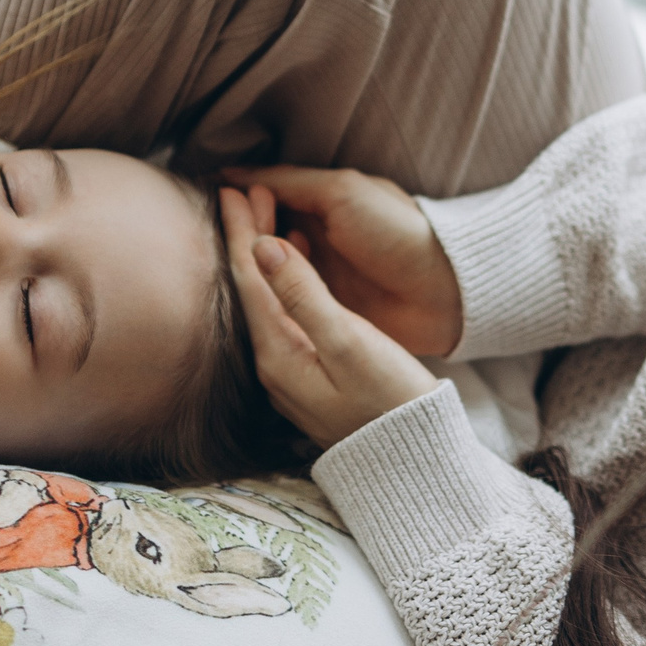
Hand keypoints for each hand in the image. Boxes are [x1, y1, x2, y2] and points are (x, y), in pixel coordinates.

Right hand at [220, 165, 462, 356]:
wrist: (444, 291)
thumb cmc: (397, 233)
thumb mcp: (342, 195)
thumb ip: (292, 185)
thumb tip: (237, 175)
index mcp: (322, 201)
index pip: (267, 194)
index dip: (238, 196)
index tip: (206, 195)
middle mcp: (316, 237)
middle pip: (263, 233)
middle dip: (238, 230)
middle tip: (210, 232)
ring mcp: (319, 276)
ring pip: (270, 269)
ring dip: (250, 264)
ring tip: (222, 262)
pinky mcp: (325, 311)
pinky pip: (285, 303)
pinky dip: (267, 296)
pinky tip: (250, 294)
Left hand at [221, 186, 439, 446]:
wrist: (415, 457)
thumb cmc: (391, 400)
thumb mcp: (349, 343)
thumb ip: (305, 295)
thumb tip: (264, 248)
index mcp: (278, 354)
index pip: (249, 279)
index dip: (241, 231)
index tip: (230, 189)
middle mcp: (275, 365)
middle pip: (253, 288)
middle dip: (248, 238)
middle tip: (244, 192)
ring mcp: (292, 373)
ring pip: (269, 300)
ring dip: (268, 257)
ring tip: (269, 215)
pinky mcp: (312, 376)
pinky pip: (287, 315)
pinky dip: (288, 281)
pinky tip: (297, 264)